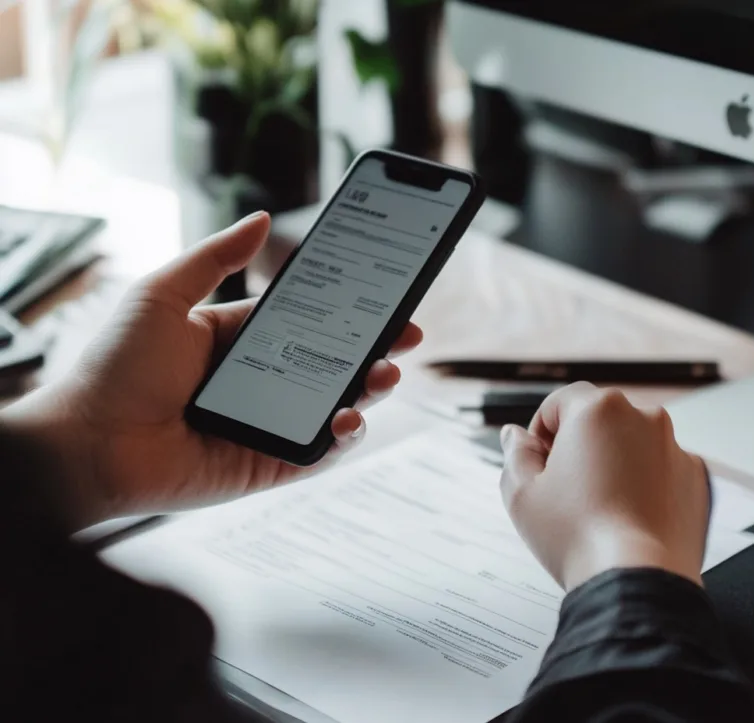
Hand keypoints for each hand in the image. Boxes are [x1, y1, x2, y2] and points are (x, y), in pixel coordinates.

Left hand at [3, 212, 422, 529]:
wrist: (86, 444)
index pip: (309, 322)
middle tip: (407, 334)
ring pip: (336, 406)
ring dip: (370, 390)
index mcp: (241, 341)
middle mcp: (262, 382)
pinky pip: (318, 453)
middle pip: (333, 363)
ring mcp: (268, 425)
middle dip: (375, 349)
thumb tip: (260, 216)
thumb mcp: (163, 294)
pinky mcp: (267, 465)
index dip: (348, 310)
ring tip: (387, 372)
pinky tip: (349, 418)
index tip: (385, 294)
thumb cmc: (114, 367)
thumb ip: (214, 256)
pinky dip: (343, 438)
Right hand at [499, 382, 709, 590]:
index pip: (560, 402)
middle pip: (600, 420)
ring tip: (599, 507)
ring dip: (614, 463)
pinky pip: (661, 470)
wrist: (637, 581)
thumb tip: (517, 436)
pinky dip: (645, 485)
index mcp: (599, 409)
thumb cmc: (578, 537)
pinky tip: (628, 517)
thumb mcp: (522, 492)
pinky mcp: (696, 478)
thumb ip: (515, 453)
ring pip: (633, 444)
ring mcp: (675, 448)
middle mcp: (644, 418)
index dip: (542, 432)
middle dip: (580, 446)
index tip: (540, 462)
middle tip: (566, 488)